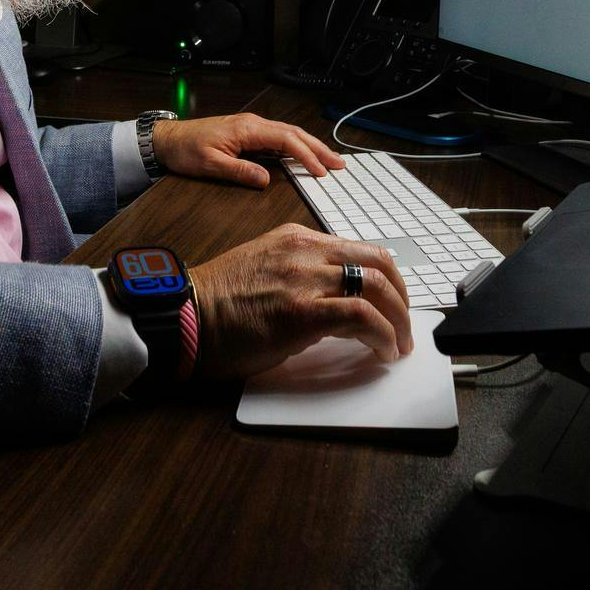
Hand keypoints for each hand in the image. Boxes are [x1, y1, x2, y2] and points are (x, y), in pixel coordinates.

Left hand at [153, 112, 346, 188]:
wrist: (168, 139)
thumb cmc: (186, 149)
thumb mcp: (211, 165)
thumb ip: (240, 172)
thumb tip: (266, 180)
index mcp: (248, 129)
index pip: (286, 141)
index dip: (307, 156)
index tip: (322, 171)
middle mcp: (253, 124)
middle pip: (294, 134)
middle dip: (318, 148)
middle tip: (339, 164)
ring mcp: (251, 127)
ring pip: (288, 134)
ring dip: (310, 146)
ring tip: (329, 160)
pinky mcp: (247, 133)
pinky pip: (278, 138)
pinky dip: (296, 146)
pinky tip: (303, 155)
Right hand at [188, 223, 411, 378]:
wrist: (185, 316)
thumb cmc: (217, 304)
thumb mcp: (265, 269)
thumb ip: (301, 274)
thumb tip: (336, 304)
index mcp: (296, 237)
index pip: (359, 249)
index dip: (386, 279)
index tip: (393, 304)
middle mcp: (305, 250)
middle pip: (378, 262)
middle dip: (402, 297)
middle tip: (405, 325)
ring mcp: (304, 278)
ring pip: (375, 286)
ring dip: (398, 320)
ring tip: (399, 344)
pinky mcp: (302, 311)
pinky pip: (361, 315)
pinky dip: (382, 335)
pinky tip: (383, 351)